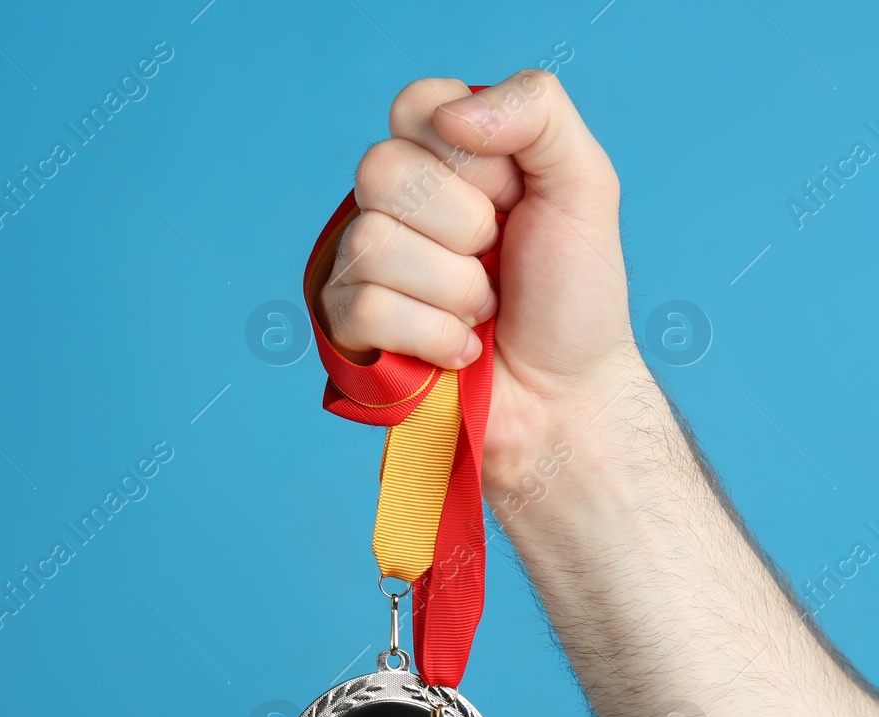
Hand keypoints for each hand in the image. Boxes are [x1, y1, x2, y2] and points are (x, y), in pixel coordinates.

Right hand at [318, 71, 638, 491]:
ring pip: (373, 244)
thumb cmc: (573, 296)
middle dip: (466, 226)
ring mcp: (358, 264)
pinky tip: (458, 350)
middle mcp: (390, 203)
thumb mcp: (585, 184)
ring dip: (456, 290)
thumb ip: (537, 111)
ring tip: (483, 311)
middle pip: (381, 171)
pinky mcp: (344, 326)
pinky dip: (434, 335)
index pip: (414, 107)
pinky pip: (367, 308)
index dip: (473, 156)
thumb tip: (451, 115)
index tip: (515, 197)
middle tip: (498, 259)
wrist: (565, 396)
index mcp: (440, 156)